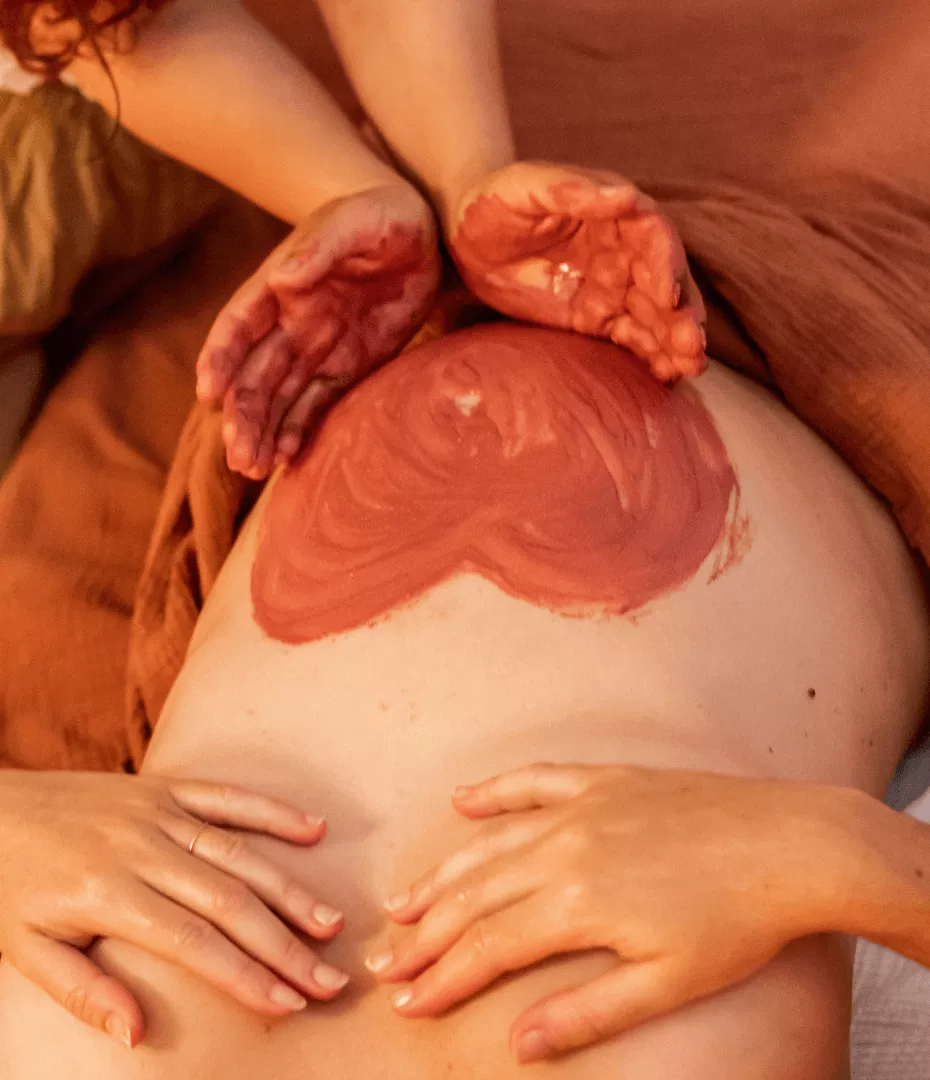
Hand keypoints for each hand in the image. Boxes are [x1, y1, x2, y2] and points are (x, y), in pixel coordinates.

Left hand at [0, 771, 349, 1047]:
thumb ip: (83, 991)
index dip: (245, 975)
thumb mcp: (25, 949)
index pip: (193, 942)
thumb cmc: (7, 884)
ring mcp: (157, 812)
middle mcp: (142, 848)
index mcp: (108, 894)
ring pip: (238, 852)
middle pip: (229, 901)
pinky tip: (313, 830)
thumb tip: (139, 1034)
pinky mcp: (163, 787)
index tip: (288, 1004)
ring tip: (331, 922)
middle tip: (330, 978)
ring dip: (290, 888)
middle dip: (284, 944)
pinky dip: (272, 811)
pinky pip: (226, 796)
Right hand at [197, 182, 440, 479]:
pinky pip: (315, 404)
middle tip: (238, 456)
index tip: (209, 392)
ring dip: (261, 432)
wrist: (420, 233)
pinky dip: (297, 430)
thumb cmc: (382, 216)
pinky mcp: (346, 367)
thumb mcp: (355, 223)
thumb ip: (319, 250)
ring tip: (252, 468)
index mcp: (277, 286)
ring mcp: (315, 349)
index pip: (238, 327)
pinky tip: (285, 459)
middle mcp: (288, 323)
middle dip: (242, 416)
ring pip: (277, 398)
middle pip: (253, 376)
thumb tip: (281, 281)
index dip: (220, 358)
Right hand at [368, 762, 861, 1062]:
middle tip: (385, 959)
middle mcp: (563, 847)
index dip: (442, 976)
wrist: (792, 843)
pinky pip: (535, 780)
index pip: (487, 945)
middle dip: (425, 933)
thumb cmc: (736, 924)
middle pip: (474, 895)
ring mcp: (581, 807)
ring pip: (490, 843)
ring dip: (442, 874)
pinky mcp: (605, 781)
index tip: (405, 1000)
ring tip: (403, 901)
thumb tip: (518, 1045)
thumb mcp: (665, 983)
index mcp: (575, 901)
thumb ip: (586, 1013)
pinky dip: (495, 791)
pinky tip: (462, 800)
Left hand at [449, 162, 705, 382]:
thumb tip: (627, 196)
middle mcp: (623, 251)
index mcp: (614, 214)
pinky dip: (651, 356)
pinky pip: (632, 338)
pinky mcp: (596, 318)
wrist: (462, 236)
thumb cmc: (492, 201)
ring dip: (675, 341)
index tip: (670, 296)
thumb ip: (570, 192)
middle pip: (664, 282)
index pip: (653, 238)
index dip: (667, 265)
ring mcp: (612, 287)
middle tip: (694, 346)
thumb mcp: (524, 189)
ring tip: (691, 368)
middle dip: (682, 314)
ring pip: (654, 316)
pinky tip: (668, 377)